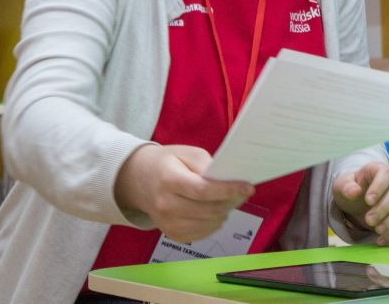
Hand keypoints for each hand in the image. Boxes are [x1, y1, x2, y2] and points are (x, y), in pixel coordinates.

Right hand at [114, 144, 253, 242]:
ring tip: (228, 200)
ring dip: (225, 212)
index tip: (249, 187)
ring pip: (208, 224)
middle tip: (243, 193)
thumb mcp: (188, 154)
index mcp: (169, 180)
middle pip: (208, 210)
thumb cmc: (169, 163)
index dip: (228, 190)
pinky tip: (215, 211)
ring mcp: (167, 223)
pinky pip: (202, 233)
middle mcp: (165, 205)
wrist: (140, 180)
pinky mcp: (172, 234)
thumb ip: (208, 166)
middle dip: (231, 202)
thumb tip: (228, 180)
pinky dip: (215, 223)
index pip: (203, 190)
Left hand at [332, 162, 388, 244]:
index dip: (379, 186)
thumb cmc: (351, 189)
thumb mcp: (342, 186)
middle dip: (384, 207)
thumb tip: (354, 191)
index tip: (368, 201)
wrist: (358, 201)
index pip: (385, 173)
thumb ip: (346, 187)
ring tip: (377, 230)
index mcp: (379, 169)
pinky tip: (381, 240)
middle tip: (369, 220)